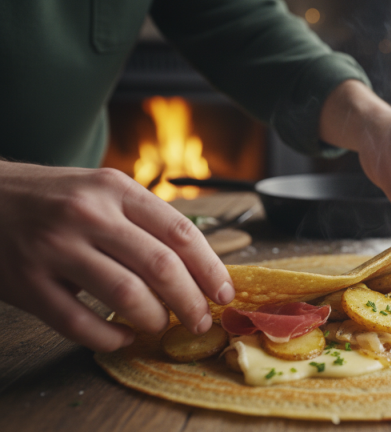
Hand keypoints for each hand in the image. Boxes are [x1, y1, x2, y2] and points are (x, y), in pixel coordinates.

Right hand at [0, 162, 233, 351]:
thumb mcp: (102, 189)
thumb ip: (145, 220)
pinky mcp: (27, 283)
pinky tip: (122, 337)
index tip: (224, 293)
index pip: (181, 232)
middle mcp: (88, 215)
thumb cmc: (53, 197)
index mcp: (115, 189)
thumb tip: (198, 266)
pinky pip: (80, 324)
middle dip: (191, 302)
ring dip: (154, 320)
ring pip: (126, 297)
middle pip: (161, 267)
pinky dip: (110, 339)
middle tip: (201, 320)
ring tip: (161, 326)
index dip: (211, 269)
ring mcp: (55, 249)